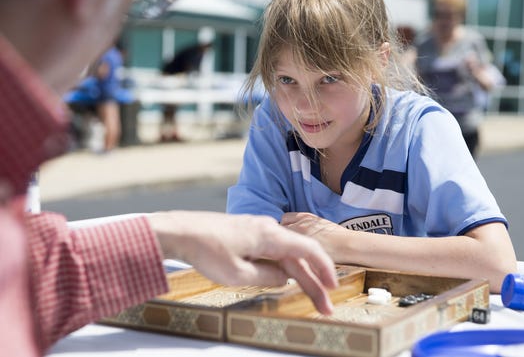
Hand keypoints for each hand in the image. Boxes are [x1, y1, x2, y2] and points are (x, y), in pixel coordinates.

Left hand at [148, 211, 337, 314]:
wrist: (180, 231)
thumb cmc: (205, 250)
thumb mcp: (238, 274)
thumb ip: (267, 276)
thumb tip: (284, 277)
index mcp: (269, 235)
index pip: (308, 250)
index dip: (324, 269)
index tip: (333, 287)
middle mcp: (267, 228)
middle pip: (298, 256)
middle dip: (312, 282)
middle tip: (324, 307)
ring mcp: (256, 229)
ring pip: (284, 254)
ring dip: (298, 275)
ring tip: (309, 296)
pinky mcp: (246, 233)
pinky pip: (271, 250)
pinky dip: (282, 266)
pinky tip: (285, 279)